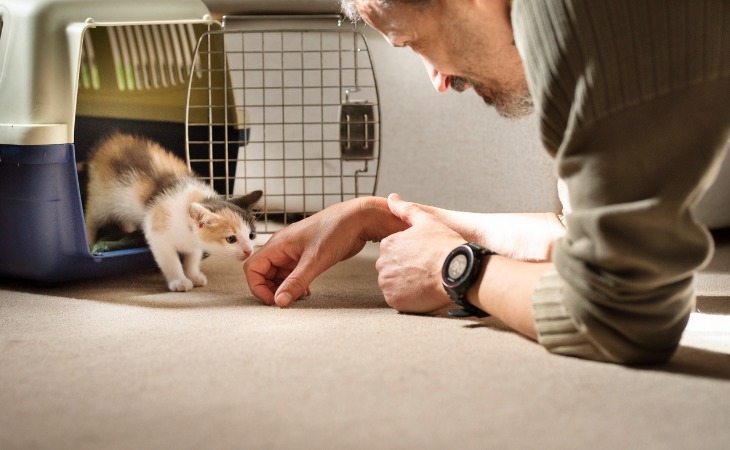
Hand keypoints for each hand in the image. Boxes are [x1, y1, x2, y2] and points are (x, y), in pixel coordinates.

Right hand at [243, 197, 406, 306]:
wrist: (357, 219)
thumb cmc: (336, 231)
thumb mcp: (314, 261)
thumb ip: (295, 282)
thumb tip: (279, 301)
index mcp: (278, 244)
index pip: (253, 268)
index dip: (258, 287)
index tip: (274, 300)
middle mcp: (282, 247)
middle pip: (264, 273)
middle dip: (272, 290)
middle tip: (287, 301)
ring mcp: (294, 252)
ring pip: (279, 275)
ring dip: (285, 288)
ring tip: (299, 297)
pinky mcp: (306, 256)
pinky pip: (293, 273)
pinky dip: (296, 284)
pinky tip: (307, 292)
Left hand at [377, 193, 465, 313]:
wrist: (457, 271)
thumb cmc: (445, 245)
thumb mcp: (427, 221)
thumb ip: (406, 210)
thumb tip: (391, 198)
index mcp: (387, 244)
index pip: (392, 251)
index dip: (410, 254)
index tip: (423, 257)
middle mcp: (382, 263)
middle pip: (391, 268)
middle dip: (405, 269)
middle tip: (426, 269)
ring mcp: (387, 283)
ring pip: (393, 284)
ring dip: (405, 284)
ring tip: (425, 280)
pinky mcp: (394, 300)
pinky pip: (398, 299)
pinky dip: (408, 298)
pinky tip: (423, 291)